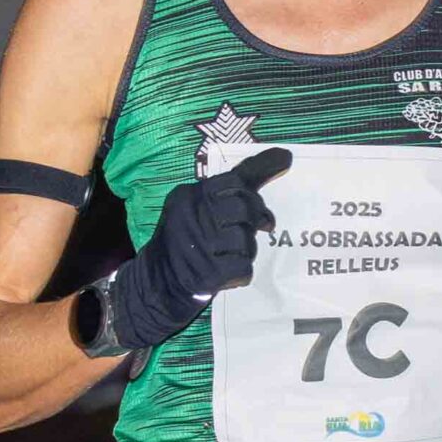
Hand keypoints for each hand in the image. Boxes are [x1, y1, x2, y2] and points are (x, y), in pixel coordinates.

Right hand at [110, 148, 291, 352]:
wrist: (156, 285)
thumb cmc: (185, 242)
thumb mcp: (195, 207)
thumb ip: (232, 187)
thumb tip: (285, 156)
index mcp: (187, 196)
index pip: (233, 181)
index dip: (257, 189)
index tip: (271, 195)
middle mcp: (191, 216)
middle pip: (243, 208)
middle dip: (257, 218)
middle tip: (261, 227)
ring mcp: (198, 246)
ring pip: (246, 240)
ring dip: (247, 249)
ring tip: (231, 253)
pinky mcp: (206, 274)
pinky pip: (244, 267)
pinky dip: (242, 272)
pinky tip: (228, 273)